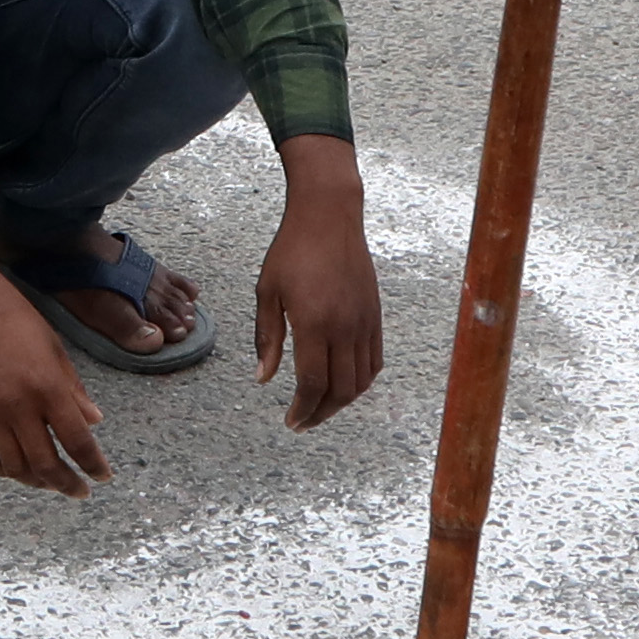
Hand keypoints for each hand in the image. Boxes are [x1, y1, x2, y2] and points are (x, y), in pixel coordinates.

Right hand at [0, 215, 108, 497]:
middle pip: (46, 464)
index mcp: (48, 387)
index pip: (77, 441)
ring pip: (15, 466)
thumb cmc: (16, 318)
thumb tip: (94, 421)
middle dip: (66, 484)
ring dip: (36, 481)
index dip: (93, 465)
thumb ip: (74, 389)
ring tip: (50, 482)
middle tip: (79, 491)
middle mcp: (19, 407)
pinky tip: (17, 469)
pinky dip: (4, 469)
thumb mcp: (55, 349)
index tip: (102, 477)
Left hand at [253, 137, 386, 431]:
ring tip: (320, 407)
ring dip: (342, 401)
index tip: (291, 421)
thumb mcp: (268, 292)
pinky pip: (375, 361)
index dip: (303, 410)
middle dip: (321, 413)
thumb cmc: (292, 250)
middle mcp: (345, 328)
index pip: (313, 384)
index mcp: (315, 323)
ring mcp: (364, 322)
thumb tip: (263, 379)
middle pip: (340, 390)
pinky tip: (344, 384)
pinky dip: (361, 381)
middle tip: (302, 421)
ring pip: (361, 381)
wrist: (329, 216)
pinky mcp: (375, 315)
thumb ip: (267, 338)